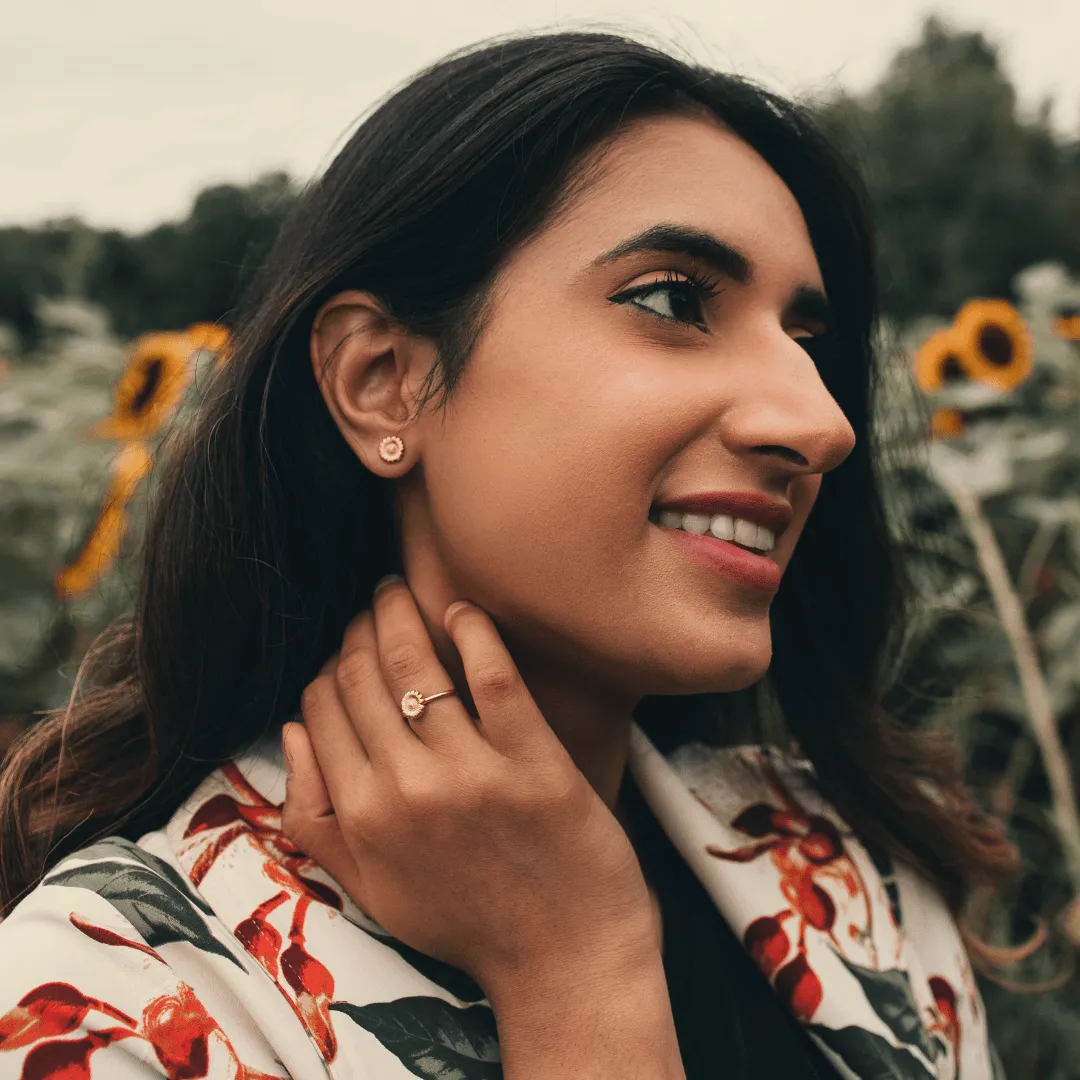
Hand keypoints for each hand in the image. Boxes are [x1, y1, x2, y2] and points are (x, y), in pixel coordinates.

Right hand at [280, 580, 654, 997]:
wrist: (566, 960)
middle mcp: (406, 789)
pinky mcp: (532, 759)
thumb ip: (315, 818)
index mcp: (362, 817)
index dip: (328, 668)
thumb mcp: (369, 890)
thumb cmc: (467, 923)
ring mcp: (470, 772)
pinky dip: (473, 630)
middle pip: (362, 677)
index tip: (346, 649)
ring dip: (401, 613)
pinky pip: (493, 674)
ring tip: (400, 589)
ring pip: (416, 664)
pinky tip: (463, 611)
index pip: (322, 709)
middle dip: (358, 629)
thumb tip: (292, 732)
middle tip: (373, 605)